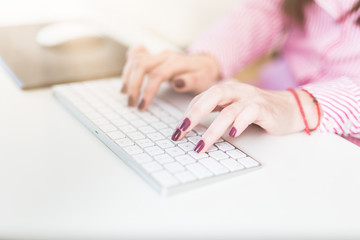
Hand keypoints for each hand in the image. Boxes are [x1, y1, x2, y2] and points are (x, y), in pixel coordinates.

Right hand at [120, 46, 220, 109]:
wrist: (205, 64)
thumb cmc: (204, 75)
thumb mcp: (203, 81)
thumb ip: (191, 81)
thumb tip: (177, 83)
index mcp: (177, 62)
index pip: (157, 75)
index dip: (147, 91)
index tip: (142, 106)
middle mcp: (165, 56)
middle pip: (142, 65)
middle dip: (134, 85)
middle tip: (132, 103)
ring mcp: (158, 55)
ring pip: (136, 59)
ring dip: (128, 77)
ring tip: (126, 94)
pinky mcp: (154, 56)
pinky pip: (136, 54)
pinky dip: (128, 63)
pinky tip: (126, 76)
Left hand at [171, 80, 318, 152]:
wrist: (290, 108)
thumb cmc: (258, 110)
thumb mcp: (233, 108)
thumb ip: (216, 111)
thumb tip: (191, 124)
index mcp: (226, 91)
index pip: (201, 99)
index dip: (187, 114)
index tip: (177, 131)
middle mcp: (237, 91)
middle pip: (211, 97)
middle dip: (194, 115)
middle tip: (181, 133)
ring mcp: (251, 99)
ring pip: (229, 111)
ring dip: (213, 130)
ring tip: (201, 146)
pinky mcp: (265, 109)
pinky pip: (250, 113)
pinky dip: (240, 123)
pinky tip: (232, 134)